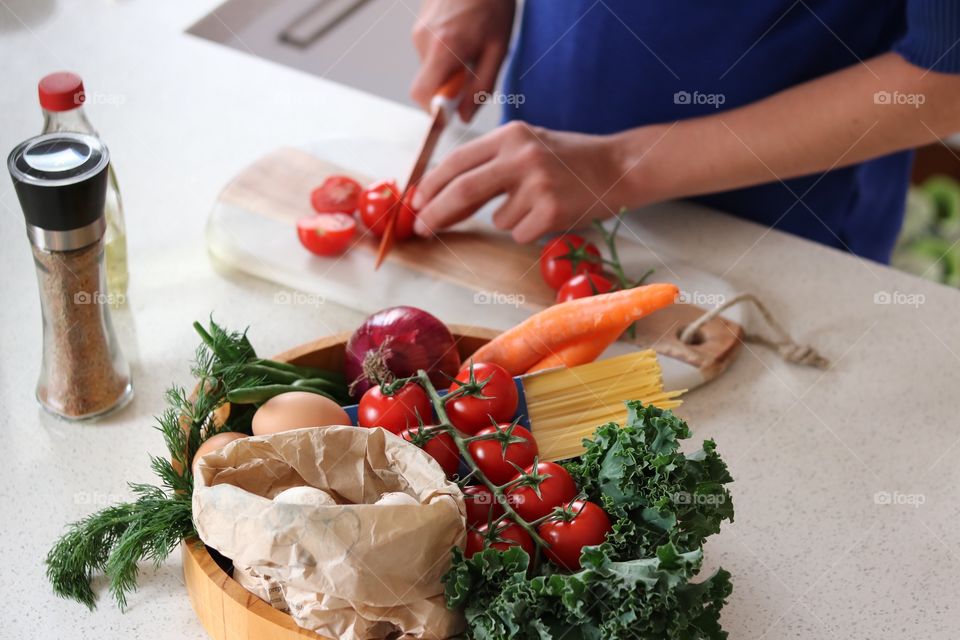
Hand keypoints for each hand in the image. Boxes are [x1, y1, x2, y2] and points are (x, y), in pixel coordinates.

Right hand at [410, 0, 514, 121]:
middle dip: (447, 89)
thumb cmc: (492, 3)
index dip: (435, 110)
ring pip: (430, 69)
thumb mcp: (497, 49)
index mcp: (444, 49)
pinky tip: (463, 37)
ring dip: (449, 69)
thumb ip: (481, 86)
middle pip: (426, 85)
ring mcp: (418, 31)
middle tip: (471, 72)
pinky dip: (446, 55)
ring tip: (471, 47)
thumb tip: (463, 116)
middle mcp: (424, 41)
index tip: (453, 109)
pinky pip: (429, 53)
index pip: (423, 96)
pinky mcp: (419, 25)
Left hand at [412, 121, 647, 242]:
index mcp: (511, 135)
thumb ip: (491, 161)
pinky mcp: (551, 212)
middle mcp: (521, 156)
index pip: (458, 161)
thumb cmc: (569, 159)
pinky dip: (530, 229)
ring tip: (539, 203)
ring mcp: (537, 184)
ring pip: (497, 218)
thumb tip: (442, 192)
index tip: (416, 202)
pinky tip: (553, 212)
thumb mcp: (529, 144)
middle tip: (421, 229)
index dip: (431, 184)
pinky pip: (520, 232)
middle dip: (436, 213)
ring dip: (511, 218)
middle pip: (463, 190)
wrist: (620, 166)